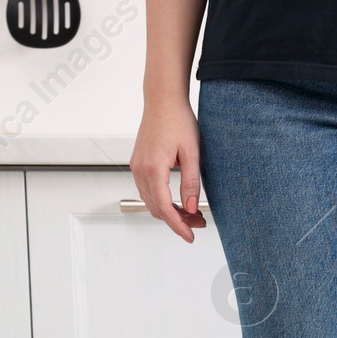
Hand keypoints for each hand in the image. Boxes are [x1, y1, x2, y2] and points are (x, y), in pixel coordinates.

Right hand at [130, 100, 206, 241]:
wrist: (162, 100)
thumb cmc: (178, 121)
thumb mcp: (192, 153)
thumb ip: (190, 183)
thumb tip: (192, 209)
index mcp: (153, 168)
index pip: (165, 208)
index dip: (178, 225)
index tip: (190, 237)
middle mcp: (140, 170)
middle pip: (157, 209)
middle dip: (177, 220)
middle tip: (200, 223)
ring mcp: (137, 167)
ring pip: (152, 202)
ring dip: (170, 211)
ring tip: (193, 213)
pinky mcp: (138, 164)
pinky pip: (148, 191)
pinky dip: (163, 201)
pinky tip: (179, 201)